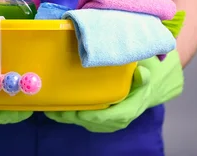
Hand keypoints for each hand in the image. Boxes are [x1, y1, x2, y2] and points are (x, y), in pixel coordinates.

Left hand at [44, 50, 183, 132]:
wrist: (145, 89)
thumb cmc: (142, 78)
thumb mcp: (146, 73)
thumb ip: (143, 75)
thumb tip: (142, 73)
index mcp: (127, 110)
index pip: (109, 117)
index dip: (92, 116)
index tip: (76, 111)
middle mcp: (116, 119)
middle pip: (91, 122)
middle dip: (72, 117)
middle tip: (55, 109)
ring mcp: (106, 121)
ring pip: (84, 123)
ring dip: (67, 118)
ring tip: (51, 109)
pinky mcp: (99, 119)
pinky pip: (83, 120)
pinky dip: (69, 116)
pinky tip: (55, 109)